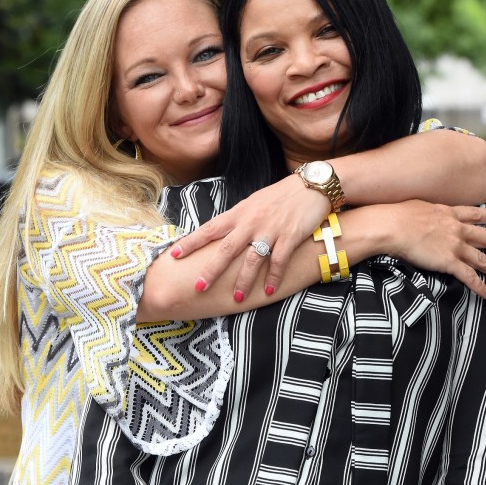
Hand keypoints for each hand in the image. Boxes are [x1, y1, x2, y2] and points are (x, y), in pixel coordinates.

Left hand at [171, 174, 329, 296]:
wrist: (311, 185)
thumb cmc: (281, 195)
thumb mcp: (253, 203)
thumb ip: (238, 219)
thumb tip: (221, 233)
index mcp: (239, 213)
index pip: (209, 229)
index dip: (191, 242)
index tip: (174, 255)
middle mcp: (250, 222)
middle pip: (226, 249)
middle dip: (211, 270)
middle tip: (198, 287)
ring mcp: (270, 230)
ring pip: (251, 259)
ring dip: (243, 281)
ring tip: (236, 299)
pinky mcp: (289, 237)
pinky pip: (278, 261)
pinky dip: (273, 278)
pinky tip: (268, 291)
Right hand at [383, 201, 485, 299]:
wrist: (392, 226)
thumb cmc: (397, 214)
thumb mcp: (418, 205)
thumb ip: (428, 211)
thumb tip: (425, 213)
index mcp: (448, 213)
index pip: (474, 214)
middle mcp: (456, 228)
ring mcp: (455, 246)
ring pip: (482, 259)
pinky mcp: (449, 262)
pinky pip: (469, 276)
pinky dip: (480, 286)